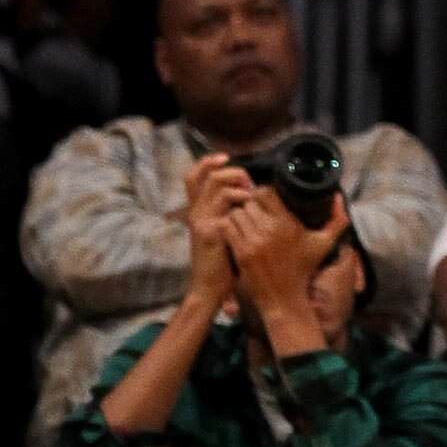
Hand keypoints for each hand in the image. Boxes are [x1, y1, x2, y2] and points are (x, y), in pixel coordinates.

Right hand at [184, 152, 253, 309]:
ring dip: (242, 187)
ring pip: (220, 187)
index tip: (226, 158)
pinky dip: (244, 205)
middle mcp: (196, 213)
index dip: (208, 161)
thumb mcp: (218, 230)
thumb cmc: (220, 259)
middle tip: (249, 185)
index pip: (192, 177)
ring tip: (253, 198)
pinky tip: (253, 215)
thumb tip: (246, 189)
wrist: (209, 288)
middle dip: (235, 173)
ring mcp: (203, 222)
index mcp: (197, 210)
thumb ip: (225, 210)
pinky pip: (229, 207)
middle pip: (212, 176)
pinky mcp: (212, 233)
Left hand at [227, 189, 345, 328]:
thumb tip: (339, 196)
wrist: (284, 299)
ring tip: (246, 222)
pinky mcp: (240, 253)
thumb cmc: (304, 270)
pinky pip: (227, 228)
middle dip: (251, 204)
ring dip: (239, 215)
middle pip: (249, 202)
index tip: (266, 201)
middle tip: (255, 212)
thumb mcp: (324, 244)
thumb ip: (337, 220)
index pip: (265, 192)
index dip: (263, 193)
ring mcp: (252, 242)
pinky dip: (230, 227)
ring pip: (236, 213)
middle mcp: (268, 230)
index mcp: (287, 224)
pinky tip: (238, 234)